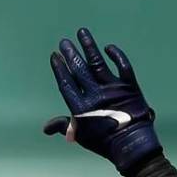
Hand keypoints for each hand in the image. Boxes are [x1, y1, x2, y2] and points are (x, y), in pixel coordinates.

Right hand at [43, 28, 160, 173]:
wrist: (131, 144)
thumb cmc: (103, 142)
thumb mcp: (80, 135)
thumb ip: (63, 126)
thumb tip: (45, 128)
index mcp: (81, 106)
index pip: (67, 83)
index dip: (60, 69)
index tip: (54, 56)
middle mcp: (95, 93)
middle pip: (79, 69)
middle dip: (70, 54)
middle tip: (64, 42)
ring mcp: (113, 88)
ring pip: (97, 62)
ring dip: (89, 46)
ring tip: (82, 32)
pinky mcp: (130, 85)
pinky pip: (123, 66)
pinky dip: (116, 55)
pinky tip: (108, 47)